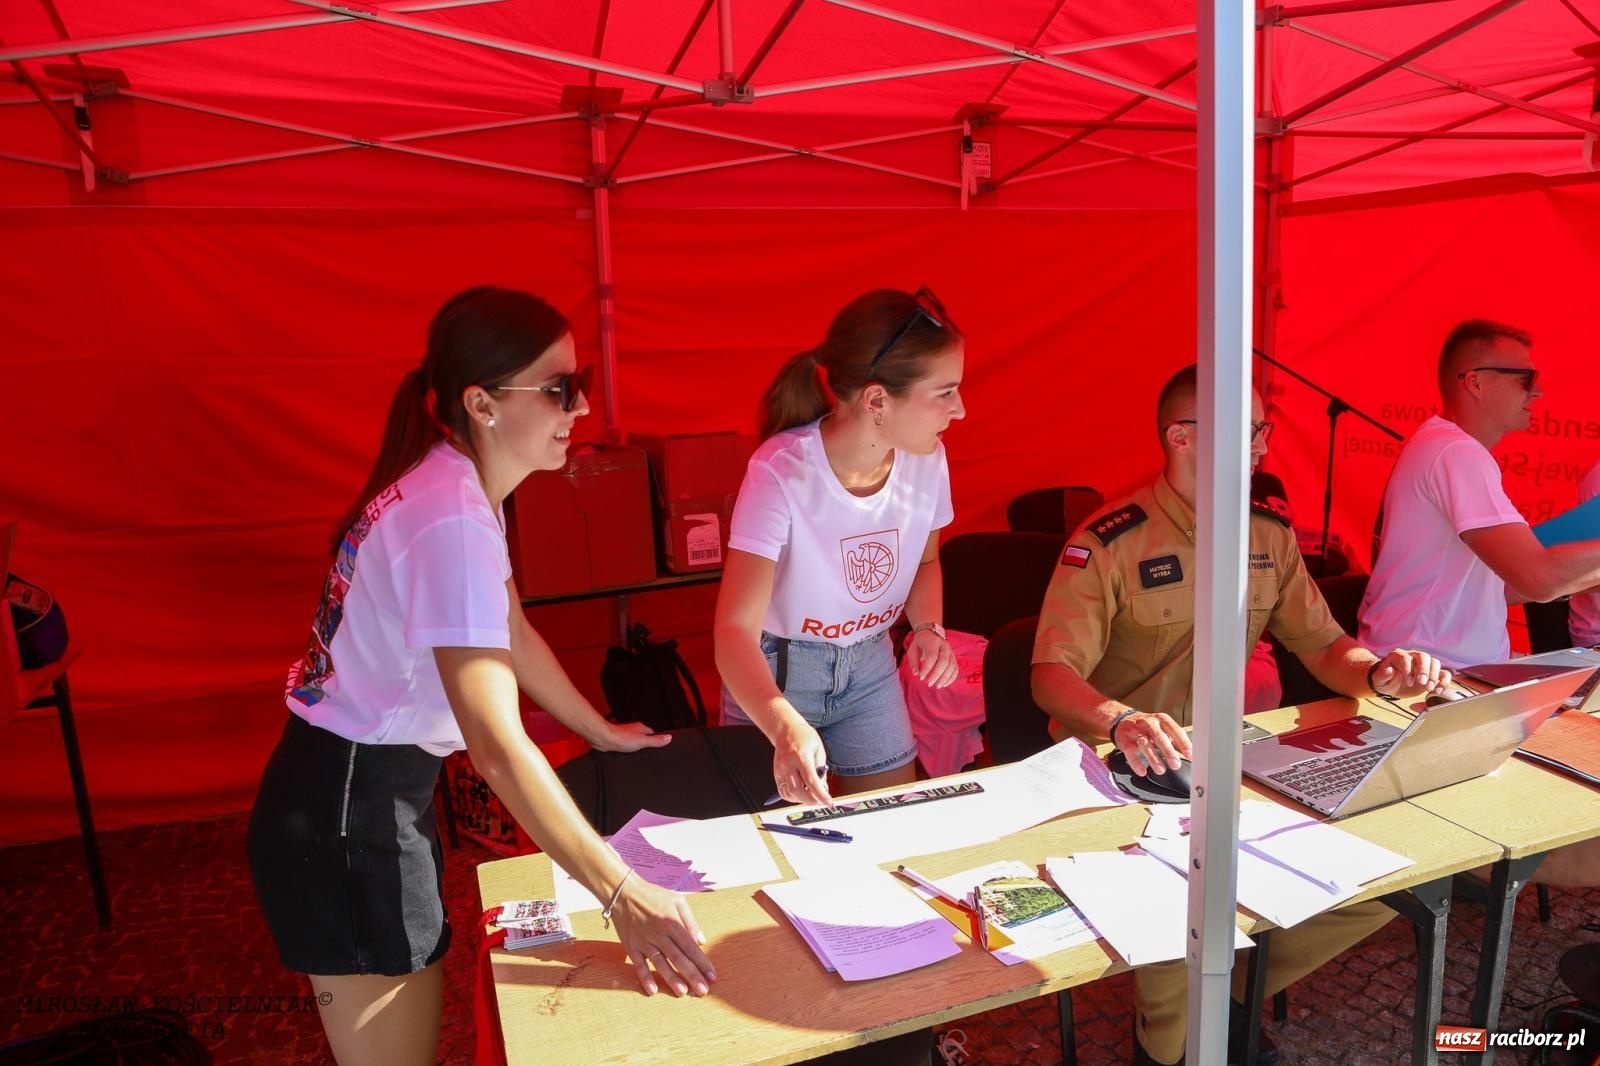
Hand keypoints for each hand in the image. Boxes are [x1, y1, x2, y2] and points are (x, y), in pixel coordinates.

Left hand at [596, 720, 672, 752]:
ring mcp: (625, 734)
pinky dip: (627, 747)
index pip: (653, 733)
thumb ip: (655, 741)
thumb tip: (669, 738)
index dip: (656, 740)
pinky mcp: (618, 739)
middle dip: (645, 743)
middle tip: (648, 751)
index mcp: (641, 728)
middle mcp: (633, 729)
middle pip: (643, 736)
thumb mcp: (642, 742)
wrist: (604, 739)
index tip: (659, 745)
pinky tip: (626, 752)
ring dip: (635, 745)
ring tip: (637, 753)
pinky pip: (625, 743)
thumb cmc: (620, 738)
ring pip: (634, 740)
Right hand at [611, 879, 716, 996]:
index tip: (712, 977)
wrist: (623, 892)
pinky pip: (638, 964)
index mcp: (672, 923)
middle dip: (692, 976)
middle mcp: (659, 934)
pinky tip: (652, 990)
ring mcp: (644, 941)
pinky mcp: (631, 946)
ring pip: (660, 963)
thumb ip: (690, 921)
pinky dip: (645, 977)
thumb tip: (702, 941)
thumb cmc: (653, 896)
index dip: (702, 963)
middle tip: (702, 991)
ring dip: (671, 979)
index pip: (691, 947)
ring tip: (683, 993)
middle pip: (678, 958)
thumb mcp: (677, 901)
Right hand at [772, 720, 831, 804]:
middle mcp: (788, 764)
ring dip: (802, 800)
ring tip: (811, 795)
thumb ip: (821, 770)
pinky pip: (783, 792)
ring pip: (789, 794)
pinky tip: (801, 793)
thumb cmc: (803, 736)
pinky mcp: (776, 774)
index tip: (829, 802)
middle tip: (820, 801)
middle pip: (798, 791)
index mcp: (801, 756)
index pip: (811, 781)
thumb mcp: (819, 749)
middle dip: (811, 800)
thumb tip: (823, 788)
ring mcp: (780, 770)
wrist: (785, 729)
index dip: (821, 794)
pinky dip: (793, 797)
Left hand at [905, 629, 958, 687]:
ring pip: (952, 665)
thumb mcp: (913, 648)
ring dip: (945, 678)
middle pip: (944, 661)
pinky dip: (951, 678)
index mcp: (932, 642)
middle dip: (937, 674)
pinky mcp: (954, 657)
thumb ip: (913, 660)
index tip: (921, 677)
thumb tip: (916, 673)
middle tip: (929, 684)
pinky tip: (945, 684)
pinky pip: (956, 668)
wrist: (931, 632)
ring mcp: (951, 651)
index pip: (932, 656)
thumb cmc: (921, 642)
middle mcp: (944, 646)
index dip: (927, 668)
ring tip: (938, 686)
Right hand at [1112, 710, 1191, 775]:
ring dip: (1153, 758)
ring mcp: (1136, 732)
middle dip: (1168, 752)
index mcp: (1162, 720)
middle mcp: (1149, 724)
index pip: (1175, 731)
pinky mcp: (1125, 741)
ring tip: (1161, 770)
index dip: (1184, 743)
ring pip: (1145, 744)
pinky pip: (1130, 752)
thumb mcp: (1162, 728)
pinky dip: (1136, 763)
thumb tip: (1190, 755)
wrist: (1122, 719)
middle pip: (1160, 737)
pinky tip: (1142, 771)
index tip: (1191, 756)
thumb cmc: (1147, 726)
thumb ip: (1175, 740)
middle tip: (1176, 764)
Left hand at [1370, 649, 1451, 697]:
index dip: (1408, 670)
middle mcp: (1412, 656)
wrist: (1391, 685)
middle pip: (1423, 656)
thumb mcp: (1379, 680)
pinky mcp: (1432, 673)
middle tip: (1422, 684)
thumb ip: (1382, 675)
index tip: (1409, 682)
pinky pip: (1444, 672)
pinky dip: (1444, 681)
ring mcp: (1424, 664)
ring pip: (1435, 662)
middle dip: (1424, 670)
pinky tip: (1438, 691)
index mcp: (1398, 656)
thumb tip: (1389, 670)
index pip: (1406, 658)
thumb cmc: (1385, 681)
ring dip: (1434, 676)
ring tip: (1429, 689)